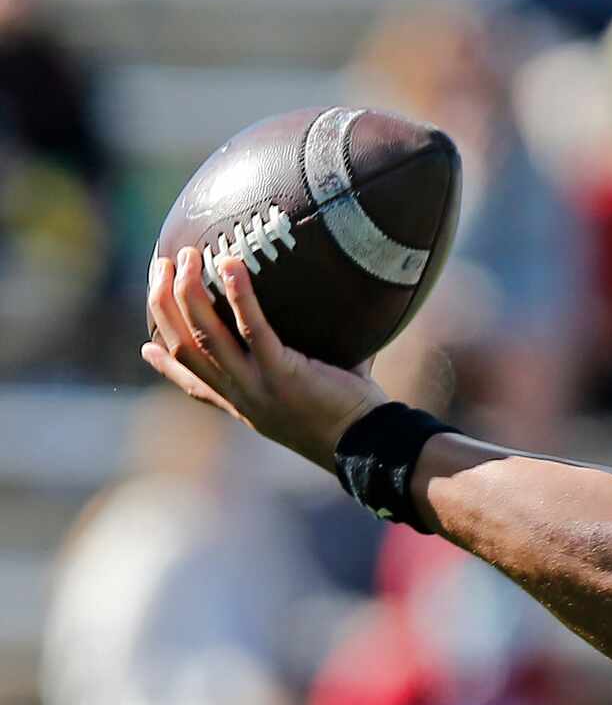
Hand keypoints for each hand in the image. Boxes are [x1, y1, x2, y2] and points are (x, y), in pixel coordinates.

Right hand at [142, 247, 384, 472]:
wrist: (372, 447)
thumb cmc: (354, 420)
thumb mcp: (310, 399)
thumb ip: (301, 368)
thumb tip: (324, 327)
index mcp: (246, 407)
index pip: (194, 385)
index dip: (166, 365)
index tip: (147, 346)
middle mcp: (243, 398)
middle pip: (184, 348)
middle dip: (163, 304)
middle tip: (160, 267)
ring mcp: (259, 387)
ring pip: (203, 336)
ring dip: (187, 292)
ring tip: (184, 256)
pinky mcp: (283, 375)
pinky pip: (253, 329)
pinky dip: (239, 295)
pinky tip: (231, 264)